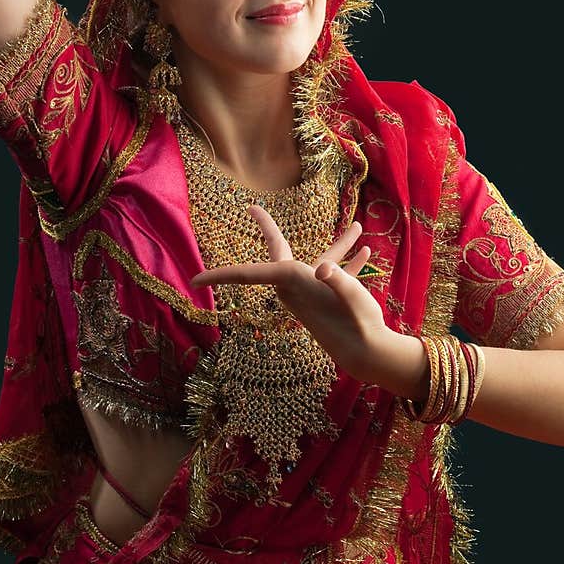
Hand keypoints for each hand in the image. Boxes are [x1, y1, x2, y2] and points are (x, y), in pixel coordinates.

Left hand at [189, 206, 390, 384]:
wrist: (369, 355)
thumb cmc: (358, 325)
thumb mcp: (351, 298)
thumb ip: (338, 279)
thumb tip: (323, 270)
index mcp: (292, 282)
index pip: (248, 274)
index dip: (220, 274)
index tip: (193, 280)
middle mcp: (296, 286)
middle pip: (279, 251)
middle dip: (269, 229)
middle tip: (253, 208)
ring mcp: (313, 292)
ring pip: (321, 260)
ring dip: (339, 244)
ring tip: (355, 225)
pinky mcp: (329, 298)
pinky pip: (336, 274)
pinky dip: (349, 262)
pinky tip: (365, 251)